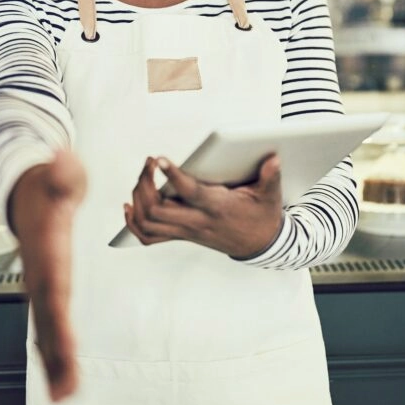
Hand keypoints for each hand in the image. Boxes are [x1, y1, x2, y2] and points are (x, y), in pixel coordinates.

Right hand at [8, 149, 86, 401]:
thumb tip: (62, 156)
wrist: (24, 189)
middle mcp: (39, 273)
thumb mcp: (60, 173)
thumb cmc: (48, 183)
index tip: (68, 346)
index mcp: (47, 251)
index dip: (58, 318)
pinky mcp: (44, 289)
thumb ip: (64, 170)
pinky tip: (60, 375)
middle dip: (55, 356)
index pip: (54, 289)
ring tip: (64, 396)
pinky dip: (52, 350)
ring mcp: (39, 284)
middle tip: (66, 393)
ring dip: (53, 362)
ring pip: (44, 328)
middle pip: (47, 320)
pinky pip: (47, 323)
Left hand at [124, 154, 282, 259]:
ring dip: (138, 198)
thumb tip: (273, 159)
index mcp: (217, 208)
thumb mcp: (270, 196)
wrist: (260, 245)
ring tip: (143, 177)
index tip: (159, 160)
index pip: (190, 193)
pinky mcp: (182, 237)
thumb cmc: (262, 216)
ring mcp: (187, 232)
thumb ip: (270, 177)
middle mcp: (198, 222)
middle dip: (145, 184)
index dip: (172, 176)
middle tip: (149, 163)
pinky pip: (149, 236)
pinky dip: (134, 222)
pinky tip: (131, 205)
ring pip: (148, 222)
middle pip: (157, 209)